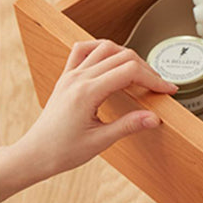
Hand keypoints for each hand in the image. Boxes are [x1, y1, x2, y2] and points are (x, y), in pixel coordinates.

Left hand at [0, 40, 176, 201]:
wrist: (35, 154)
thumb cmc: (61, 151)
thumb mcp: (100, 142)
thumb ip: (128, 126)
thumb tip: (154, 118)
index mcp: (86, 93)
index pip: (129, 72)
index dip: (154, 79)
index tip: (168, 89)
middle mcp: (78, 78)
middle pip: (122, 57)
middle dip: (146, 69)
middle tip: (159, 86)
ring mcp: (71, 75)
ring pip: (105, 48)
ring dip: (127, 55)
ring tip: (141, 73)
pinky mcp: (67, 77)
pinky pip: (83, 50)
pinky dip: (102, 48)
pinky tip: (113, 58)